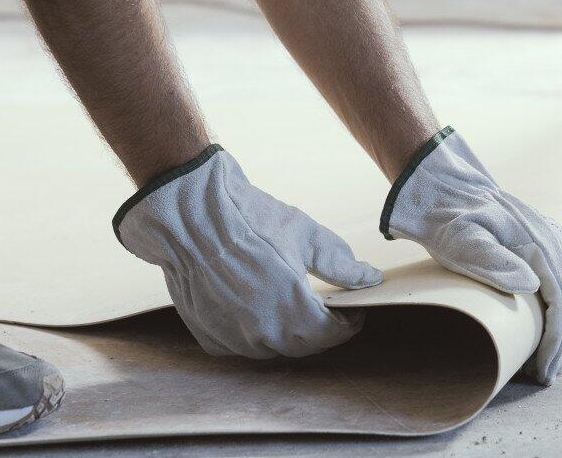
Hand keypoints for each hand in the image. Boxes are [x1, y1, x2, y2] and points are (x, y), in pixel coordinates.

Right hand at [113, 144, 384, 357]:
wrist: (190, 213)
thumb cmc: (249, 218)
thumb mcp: (304, 234)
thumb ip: (341, 264)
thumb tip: (371, 279)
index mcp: (292, 309)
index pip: (332, 334)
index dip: (348, 323)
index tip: (354, 310)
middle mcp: (262, 332)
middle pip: (303, 345)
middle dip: (320, 329)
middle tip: (327, 309)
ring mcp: (232, 338)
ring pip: (271, 348)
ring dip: (287, 334)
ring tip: (292, 306)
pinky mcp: (209, 336)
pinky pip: (241, 345)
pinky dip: (254, 333)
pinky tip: (257, 307)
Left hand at [380, 127, 561, 383]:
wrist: (449, 189)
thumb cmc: (449, 220)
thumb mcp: (459, 240)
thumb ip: (489, 259)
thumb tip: (531, 285)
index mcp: (537, 244)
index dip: (557, 342)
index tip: (543, 372)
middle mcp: (555, 240)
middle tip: (546, 376)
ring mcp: (557, 238)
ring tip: (556, 359)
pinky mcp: (553, 240)